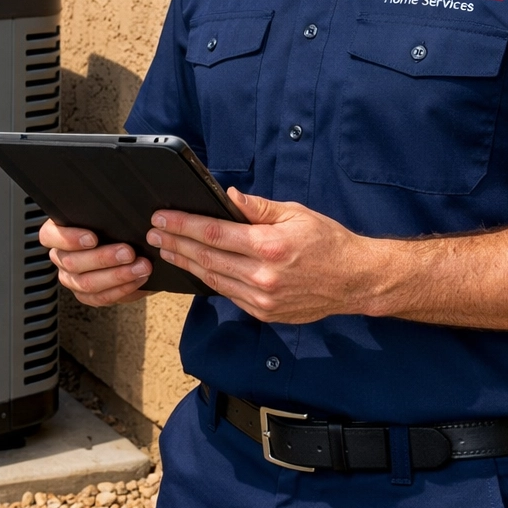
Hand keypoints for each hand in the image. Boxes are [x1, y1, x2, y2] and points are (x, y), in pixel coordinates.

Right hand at [38, 219, 151, 306]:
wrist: (128, 247)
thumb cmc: (113, 226)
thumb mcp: (105, 214)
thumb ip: (103, 213)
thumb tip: (112, 209)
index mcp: (58, 233)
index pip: (49, 236)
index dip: (68, 239)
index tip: (92, 238)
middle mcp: (61, 257)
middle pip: (72, 262)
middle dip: (103, 258)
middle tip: (129, 252)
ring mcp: (71, 279)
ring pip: (87, 283)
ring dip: (117, 276)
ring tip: (140, 267)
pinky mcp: (87, 295)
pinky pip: (100, 298)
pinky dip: (122, 289)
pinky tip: (138, 279)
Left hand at [146, 187, 384, 322]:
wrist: (355, 281)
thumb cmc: (327, 242)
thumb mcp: (295, 213)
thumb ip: (257, 207)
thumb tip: (226, 194)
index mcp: (270, 246)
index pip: (214, 234)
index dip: (183, 224)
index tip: (162, 217)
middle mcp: (264, 276)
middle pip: (206, 258)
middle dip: (175, 242)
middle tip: (152, 231)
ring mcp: (263, 299)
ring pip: (212, 279)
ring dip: (184, 262)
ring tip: (164, 248)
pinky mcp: (264, 313)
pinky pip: (227, 294)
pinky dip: (206, 280)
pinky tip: (192, 268)